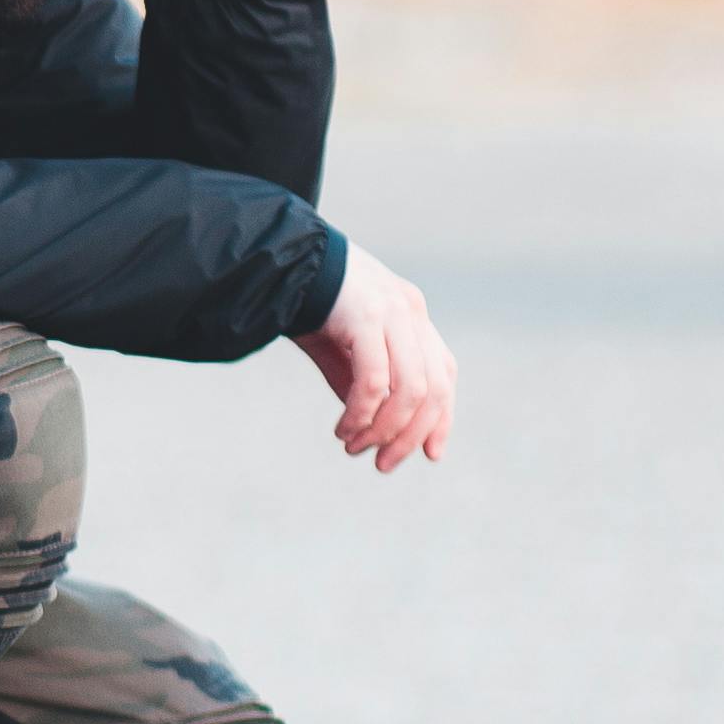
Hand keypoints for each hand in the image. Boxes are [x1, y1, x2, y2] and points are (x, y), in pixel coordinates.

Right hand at [291, 247, 455, 472]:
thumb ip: (369, 382)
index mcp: (412, 314)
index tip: (431, 454)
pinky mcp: (367, 317)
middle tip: (382, 464)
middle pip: (433, 389)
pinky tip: (343, 429)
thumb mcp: (346, 348)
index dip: (443, 418)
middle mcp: (410, 311)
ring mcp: (392, 312)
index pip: (444, 374)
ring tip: (356, 448)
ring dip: (385, 430)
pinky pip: (375, 381)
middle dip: (410, 436)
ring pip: (410, 390)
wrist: (279, 259)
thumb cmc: (309, 304)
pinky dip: (362, 414)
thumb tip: (379, 431)